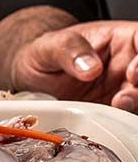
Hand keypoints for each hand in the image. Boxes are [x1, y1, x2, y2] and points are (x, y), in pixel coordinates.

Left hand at [11, 20, 137, 111]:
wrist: (35, 75)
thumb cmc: (46, 52)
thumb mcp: (49, 46)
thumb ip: (68, 50)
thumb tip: (90, 67)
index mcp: (121, 39)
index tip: (132, 72)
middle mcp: (130, 64)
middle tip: (122, 98)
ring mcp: (126, 88)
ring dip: (137, 104)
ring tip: (116, 106)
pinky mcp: (118, 110)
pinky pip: (130, 117)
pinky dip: (127, 122)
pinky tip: (113, 121)